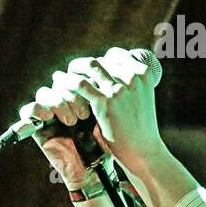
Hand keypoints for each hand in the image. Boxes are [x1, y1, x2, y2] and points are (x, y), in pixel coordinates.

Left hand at [17, 47, 161, 181]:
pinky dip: (68, 82)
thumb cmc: (140, 127)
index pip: (117, 55)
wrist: (143, 151)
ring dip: (75, 68)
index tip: (92, 70)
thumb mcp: (142, 97)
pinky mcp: (105, 102)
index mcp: (143, 74)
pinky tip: (62, 84)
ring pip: (90, 65)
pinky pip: (80, 84)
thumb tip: (106, 69)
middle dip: (86, 65)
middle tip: (74, 72)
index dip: (102, 60)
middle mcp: (133, 77)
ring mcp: (119, 89)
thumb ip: (129, 83)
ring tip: (66, 75)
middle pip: (102, 60)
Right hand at [18, 80, 100, 188]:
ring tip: (71, 121)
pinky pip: (27, 110)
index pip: (71, 77)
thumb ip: (94, 95)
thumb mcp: (102, 115)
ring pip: (44, 93)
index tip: (93, 98)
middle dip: (71, 95)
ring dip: (57, 102)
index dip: (79, 83)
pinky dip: (35, 110)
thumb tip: (90, 75)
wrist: (94, 168)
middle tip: (83, 114)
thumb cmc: (103, 143)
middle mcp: (62, 103)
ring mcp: (49, 114)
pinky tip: (48, 117)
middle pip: (57, 83)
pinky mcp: (37, 128)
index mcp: (77, 96)